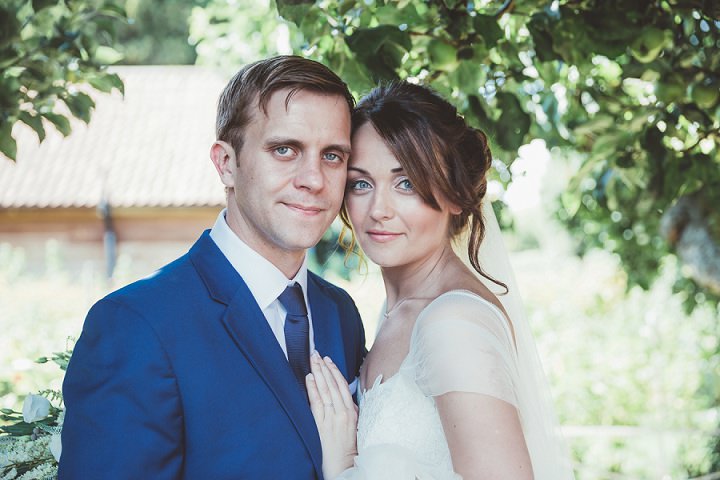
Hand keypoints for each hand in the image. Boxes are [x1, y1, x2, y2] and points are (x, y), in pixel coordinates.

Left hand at [306, 352, 357, 478]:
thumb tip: (344, 395)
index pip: (342, 385)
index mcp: (352, 411)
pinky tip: (309, 378)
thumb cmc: (350, 446)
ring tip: (313, 361)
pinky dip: (313, 389)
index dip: (334, 371)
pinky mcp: (322, 425)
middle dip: (324, 367)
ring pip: (325, 391)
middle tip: (316, 354)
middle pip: (332, 384)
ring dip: (318, 374)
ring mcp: (332, 418)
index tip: (328, 360)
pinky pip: (316, 403)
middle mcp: (343, 412)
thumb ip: (350, 408)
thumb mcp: (355, 424)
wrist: (344, 465)